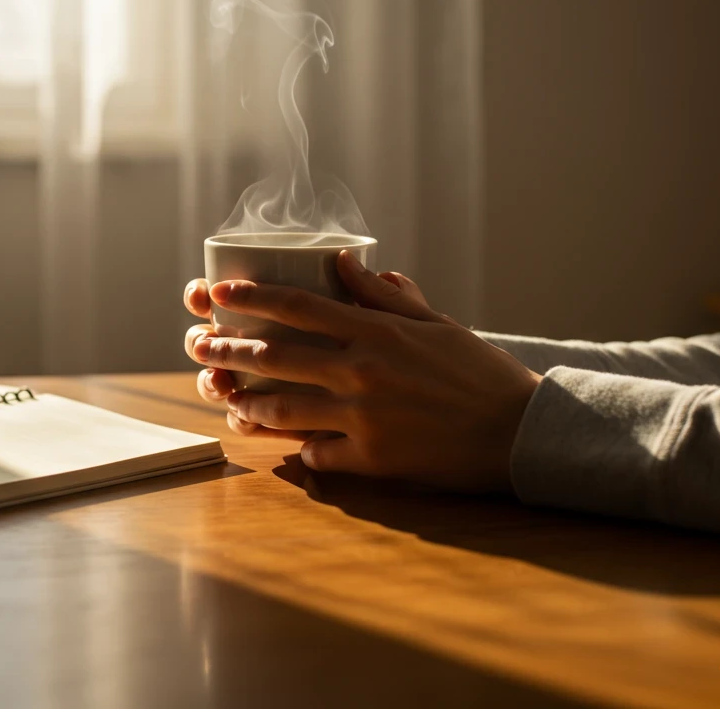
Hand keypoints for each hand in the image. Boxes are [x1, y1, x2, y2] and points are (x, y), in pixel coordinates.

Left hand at [182, 252, 541, 492]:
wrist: (519, 430)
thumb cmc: (478, 373)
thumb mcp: (434, 325)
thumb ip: (385, 296)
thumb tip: (346, 260)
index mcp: (376, 332)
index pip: (299, 306)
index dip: (251, 297)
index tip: (217, 292)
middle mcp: (361, 371)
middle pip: (276, 357)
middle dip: (228, 349)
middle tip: (200, 344)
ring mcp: (363, 418)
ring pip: (283, 409)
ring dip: (246, 403)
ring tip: (226, 397)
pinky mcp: (372, 459)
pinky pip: (317, 455)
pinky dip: (299, 449)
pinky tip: (286, 446)